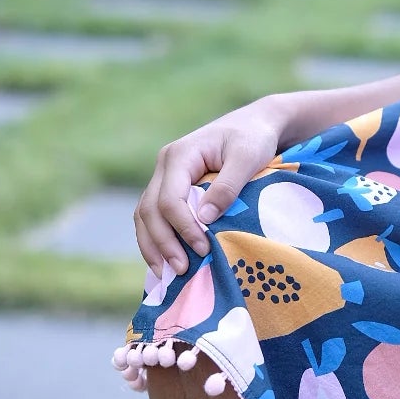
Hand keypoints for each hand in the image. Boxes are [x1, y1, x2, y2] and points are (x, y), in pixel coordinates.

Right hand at [133, 94, 287, 277]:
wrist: (254, 124)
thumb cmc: (254, 138)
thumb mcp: (248, 157)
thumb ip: (228, 186)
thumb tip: (204, 218)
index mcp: (179, 155)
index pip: (169, 198)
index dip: (182, 228)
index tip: (203, 249)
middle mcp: (165, 166)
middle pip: (149, 210)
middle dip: (163, 243)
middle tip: (182, 270)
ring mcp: (164, 178)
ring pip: (145, 216)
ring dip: (153, 246)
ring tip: (168, 274)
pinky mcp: (171, 189)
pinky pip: (154, 218)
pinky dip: (156, 240)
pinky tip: (165, 262)